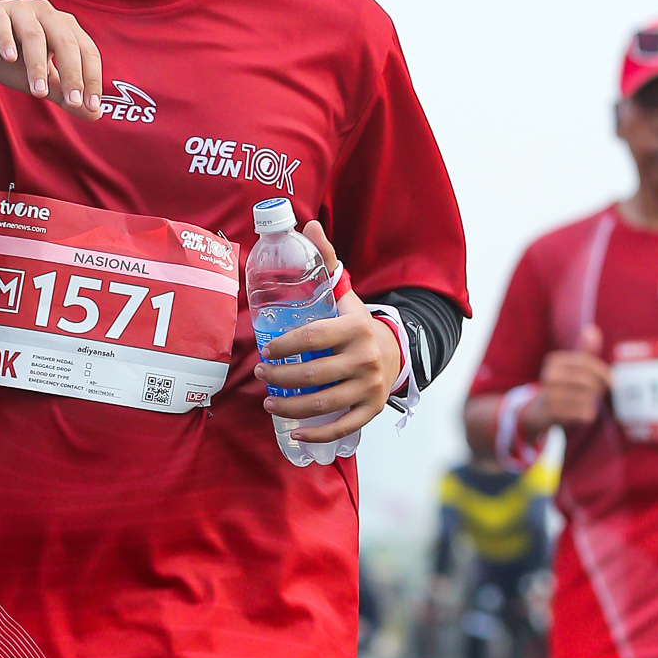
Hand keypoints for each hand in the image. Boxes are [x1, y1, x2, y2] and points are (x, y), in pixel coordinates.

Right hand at [0, 0, 101, 119]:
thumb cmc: (12, 58)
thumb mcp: (40, 80)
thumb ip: (64, 95)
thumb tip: (94, 114)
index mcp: (64, 28)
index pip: (87, 51)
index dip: (92, 79)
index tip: (91, 107)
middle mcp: (47, 14)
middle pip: (66, 42)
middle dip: (71, 74)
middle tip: (72, 102)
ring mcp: (21, 9)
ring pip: (35, 35)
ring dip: (38, 65)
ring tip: (38, 92)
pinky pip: (2, 24)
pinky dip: (6, 40)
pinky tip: (10, 58)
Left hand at [254, 221, 402, 443]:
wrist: (395, 352)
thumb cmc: (356, 323)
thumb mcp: (345, 293)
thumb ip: (326, 263)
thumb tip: (308, 224)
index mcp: (356, 328)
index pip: (314, 337)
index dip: (285, 345)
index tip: (265, 350)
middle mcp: (366, 359)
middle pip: (315, 374)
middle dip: (281, 377)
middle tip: (261, 375)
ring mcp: (370, 387)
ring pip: (324, 403)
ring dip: (291, 407)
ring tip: (269, 402)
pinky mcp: (371, 409)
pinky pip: (342, 426)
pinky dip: (318, 434)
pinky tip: (295, 432)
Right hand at [524, 325, 609, 432]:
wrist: (538, 412)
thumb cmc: (561, 386)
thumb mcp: (570, 367)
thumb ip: (583, 350)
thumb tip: (593, 330)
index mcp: (553, 361)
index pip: (586, 362)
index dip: (603, 372)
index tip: (612, 381)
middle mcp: (548, 376)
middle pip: (588, 381)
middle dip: (599, 388)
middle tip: (600, 393)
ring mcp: (549, 395)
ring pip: (587, 398)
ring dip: (592, 402)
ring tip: (585, 403)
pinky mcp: (553, 413)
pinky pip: (583, 413)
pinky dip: (588, 415)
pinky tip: (581, 414)